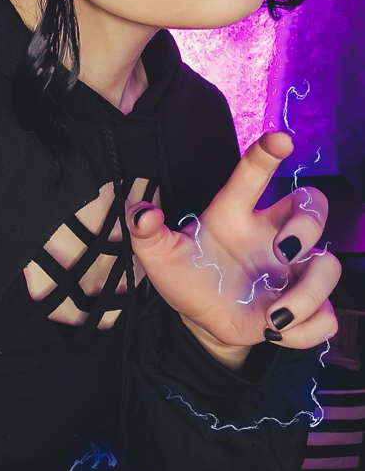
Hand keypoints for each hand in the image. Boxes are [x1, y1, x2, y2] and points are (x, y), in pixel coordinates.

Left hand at [126, 132, 340, 357]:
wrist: (202, 318)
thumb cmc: (186, 275)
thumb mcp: (160, 255)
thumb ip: (147, 232)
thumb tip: (142, 213)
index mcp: (236, 212)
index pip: (253, 173)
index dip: (267, 152)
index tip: (281, 138)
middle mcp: (272, 234)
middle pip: (312, 205)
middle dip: (308, 224)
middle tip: (283, 251)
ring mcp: (292, 270)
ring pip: (328, 265)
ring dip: (308, 294)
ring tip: (274, 315)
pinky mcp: (303, 305)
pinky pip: (327, 316)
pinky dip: (307, 329)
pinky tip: (276, 332)